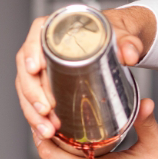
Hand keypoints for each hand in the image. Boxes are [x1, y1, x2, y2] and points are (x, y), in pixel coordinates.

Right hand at [16, 6, 157, 138]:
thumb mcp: (126, 36)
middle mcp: (47, 46)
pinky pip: (34, 100)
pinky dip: (37, 117)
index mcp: (61, 27)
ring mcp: (44, 66)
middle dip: (32, 92)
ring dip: (32, 111)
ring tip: (47, 129)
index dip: (31, 50)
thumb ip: (130, 44)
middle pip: (27, 67)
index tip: (35, 69)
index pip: (37, 33)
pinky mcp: (47, 83)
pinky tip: (45, 131)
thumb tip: (130, 56)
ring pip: (27, 87)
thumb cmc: (117, 33)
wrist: (120, 41)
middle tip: (46, 110)